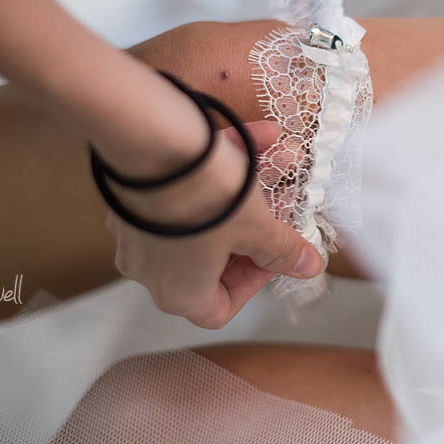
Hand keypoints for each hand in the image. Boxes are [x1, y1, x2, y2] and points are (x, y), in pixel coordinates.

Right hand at [106, 120, 322, 328]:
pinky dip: (221, 166)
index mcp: (180, 293)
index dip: (255, 281)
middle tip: (285, 201)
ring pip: (207, 214)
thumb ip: (282, 250)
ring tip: (285, 158)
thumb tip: (309, 267)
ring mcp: (141, 230)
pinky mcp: (135, 193)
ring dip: (249, 187)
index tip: (274, 252)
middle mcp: (152, 269)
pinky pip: (186, 187)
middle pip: (216, 257)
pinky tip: (261, 135)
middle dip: (258, 225)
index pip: (219, 308)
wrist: (151, 138)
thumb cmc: (204, 198)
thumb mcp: (257, 227)